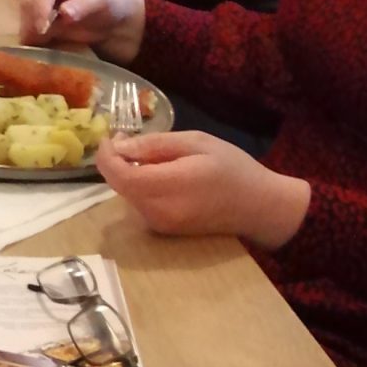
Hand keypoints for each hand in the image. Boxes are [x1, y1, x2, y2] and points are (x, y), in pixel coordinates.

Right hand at [19, 0, 144, 61]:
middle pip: (28, 3)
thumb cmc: (109, 3)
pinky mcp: (35, 21)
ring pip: (24, 19)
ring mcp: (35, 2)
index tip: (43, 29)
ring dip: (30, 34)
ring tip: (38, 51)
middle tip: (38, 42)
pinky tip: (38, 53)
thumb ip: (82, 6)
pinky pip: (28, 31)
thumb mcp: (100, 1)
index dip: (40, 9)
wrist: (114, 22)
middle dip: (32, 23)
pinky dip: (32, 42)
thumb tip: (63, 13)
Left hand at [96, 131, 311, 251]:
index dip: (107, 153)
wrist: (259, 208)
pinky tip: (163, 176)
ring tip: (156, 157)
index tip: (112, 135)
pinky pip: (140, 204)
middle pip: (119, 184)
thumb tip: (119, 146)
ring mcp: (159, 225)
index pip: (117, 174)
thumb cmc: (232, 169)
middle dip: (118, 161)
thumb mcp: (196, 143)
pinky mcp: (163, 231)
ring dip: (131, 173)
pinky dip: (142, 186)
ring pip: (128, 194)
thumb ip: (155, 145)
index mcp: (166, 188)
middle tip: (132, 139)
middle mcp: (156, 212)